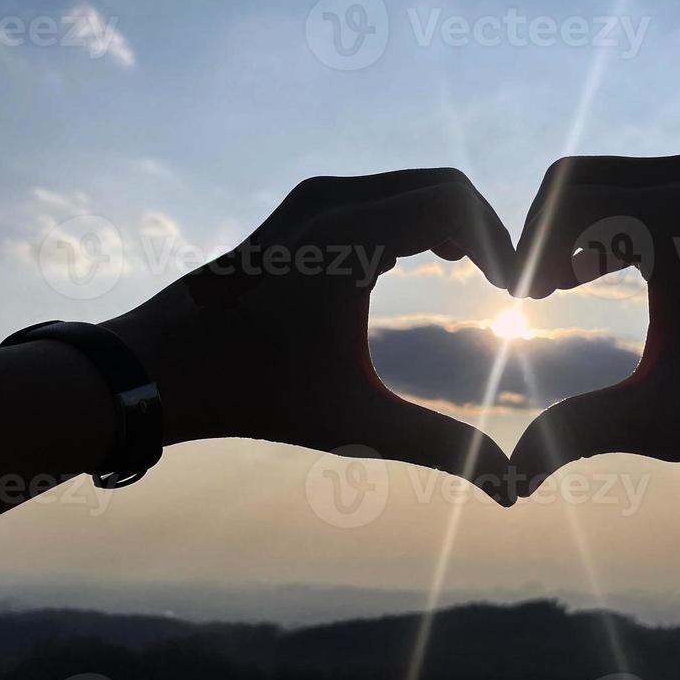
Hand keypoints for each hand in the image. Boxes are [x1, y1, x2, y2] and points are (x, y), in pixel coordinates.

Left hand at [105, 168, 518, 503]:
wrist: (160, 370)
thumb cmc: (255, 395)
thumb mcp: (356, 423)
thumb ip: (441, 448)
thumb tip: (511, 492)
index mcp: (349, 237)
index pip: (455, 207)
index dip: (501, 244)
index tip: (518, 293)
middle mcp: (331, 202)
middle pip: (441, 187)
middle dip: (485, 229)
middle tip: (508, 284)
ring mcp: (311, 200)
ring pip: (409, 187)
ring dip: (450, 222)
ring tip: (477, 273)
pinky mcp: (298, 210)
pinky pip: (378, 195)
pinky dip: (414, 219)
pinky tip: (427, 263)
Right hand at [509, 152, 679, 493]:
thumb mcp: (666, 419)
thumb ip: (577, 436)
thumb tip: (509, 481)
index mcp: (667, 217)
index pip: (553, 210)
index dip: (520, 257)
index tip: (518, 306)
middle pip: (572, 180)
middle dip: (541, 235)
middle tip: (535, 296)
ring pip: (610, 178)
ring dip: (578, 225)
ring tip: (566, 288)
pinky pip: (648, 183)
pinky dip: (616, 218)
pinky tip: (614, 275)